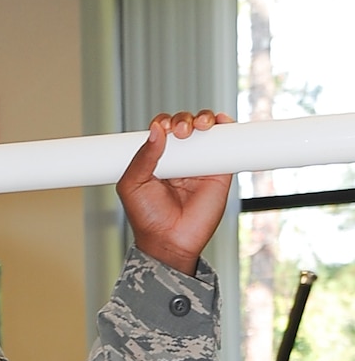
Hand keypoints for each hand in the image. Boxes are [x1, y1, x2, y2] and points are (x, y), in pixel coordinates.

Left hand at [117, 110, 233, 275]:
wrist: (169, 242)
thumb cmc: (148, 218)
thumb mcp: (133, 186)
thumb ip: (142, 158)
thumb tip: (156, 130)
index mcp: (156, 158)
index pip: (162, 128)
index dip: (164, 122)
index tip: (163, 127)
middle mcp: (180, 157)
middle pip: (185, 123)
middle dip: (183, 120)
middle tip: (181, 132)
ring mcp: (200, 162)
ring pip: (205, 129)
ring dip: (204, 118)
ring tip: (200, 127)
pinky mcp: (220, 170)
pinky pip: (226, 144)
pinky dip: (227, 128)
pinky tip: (221, 123)